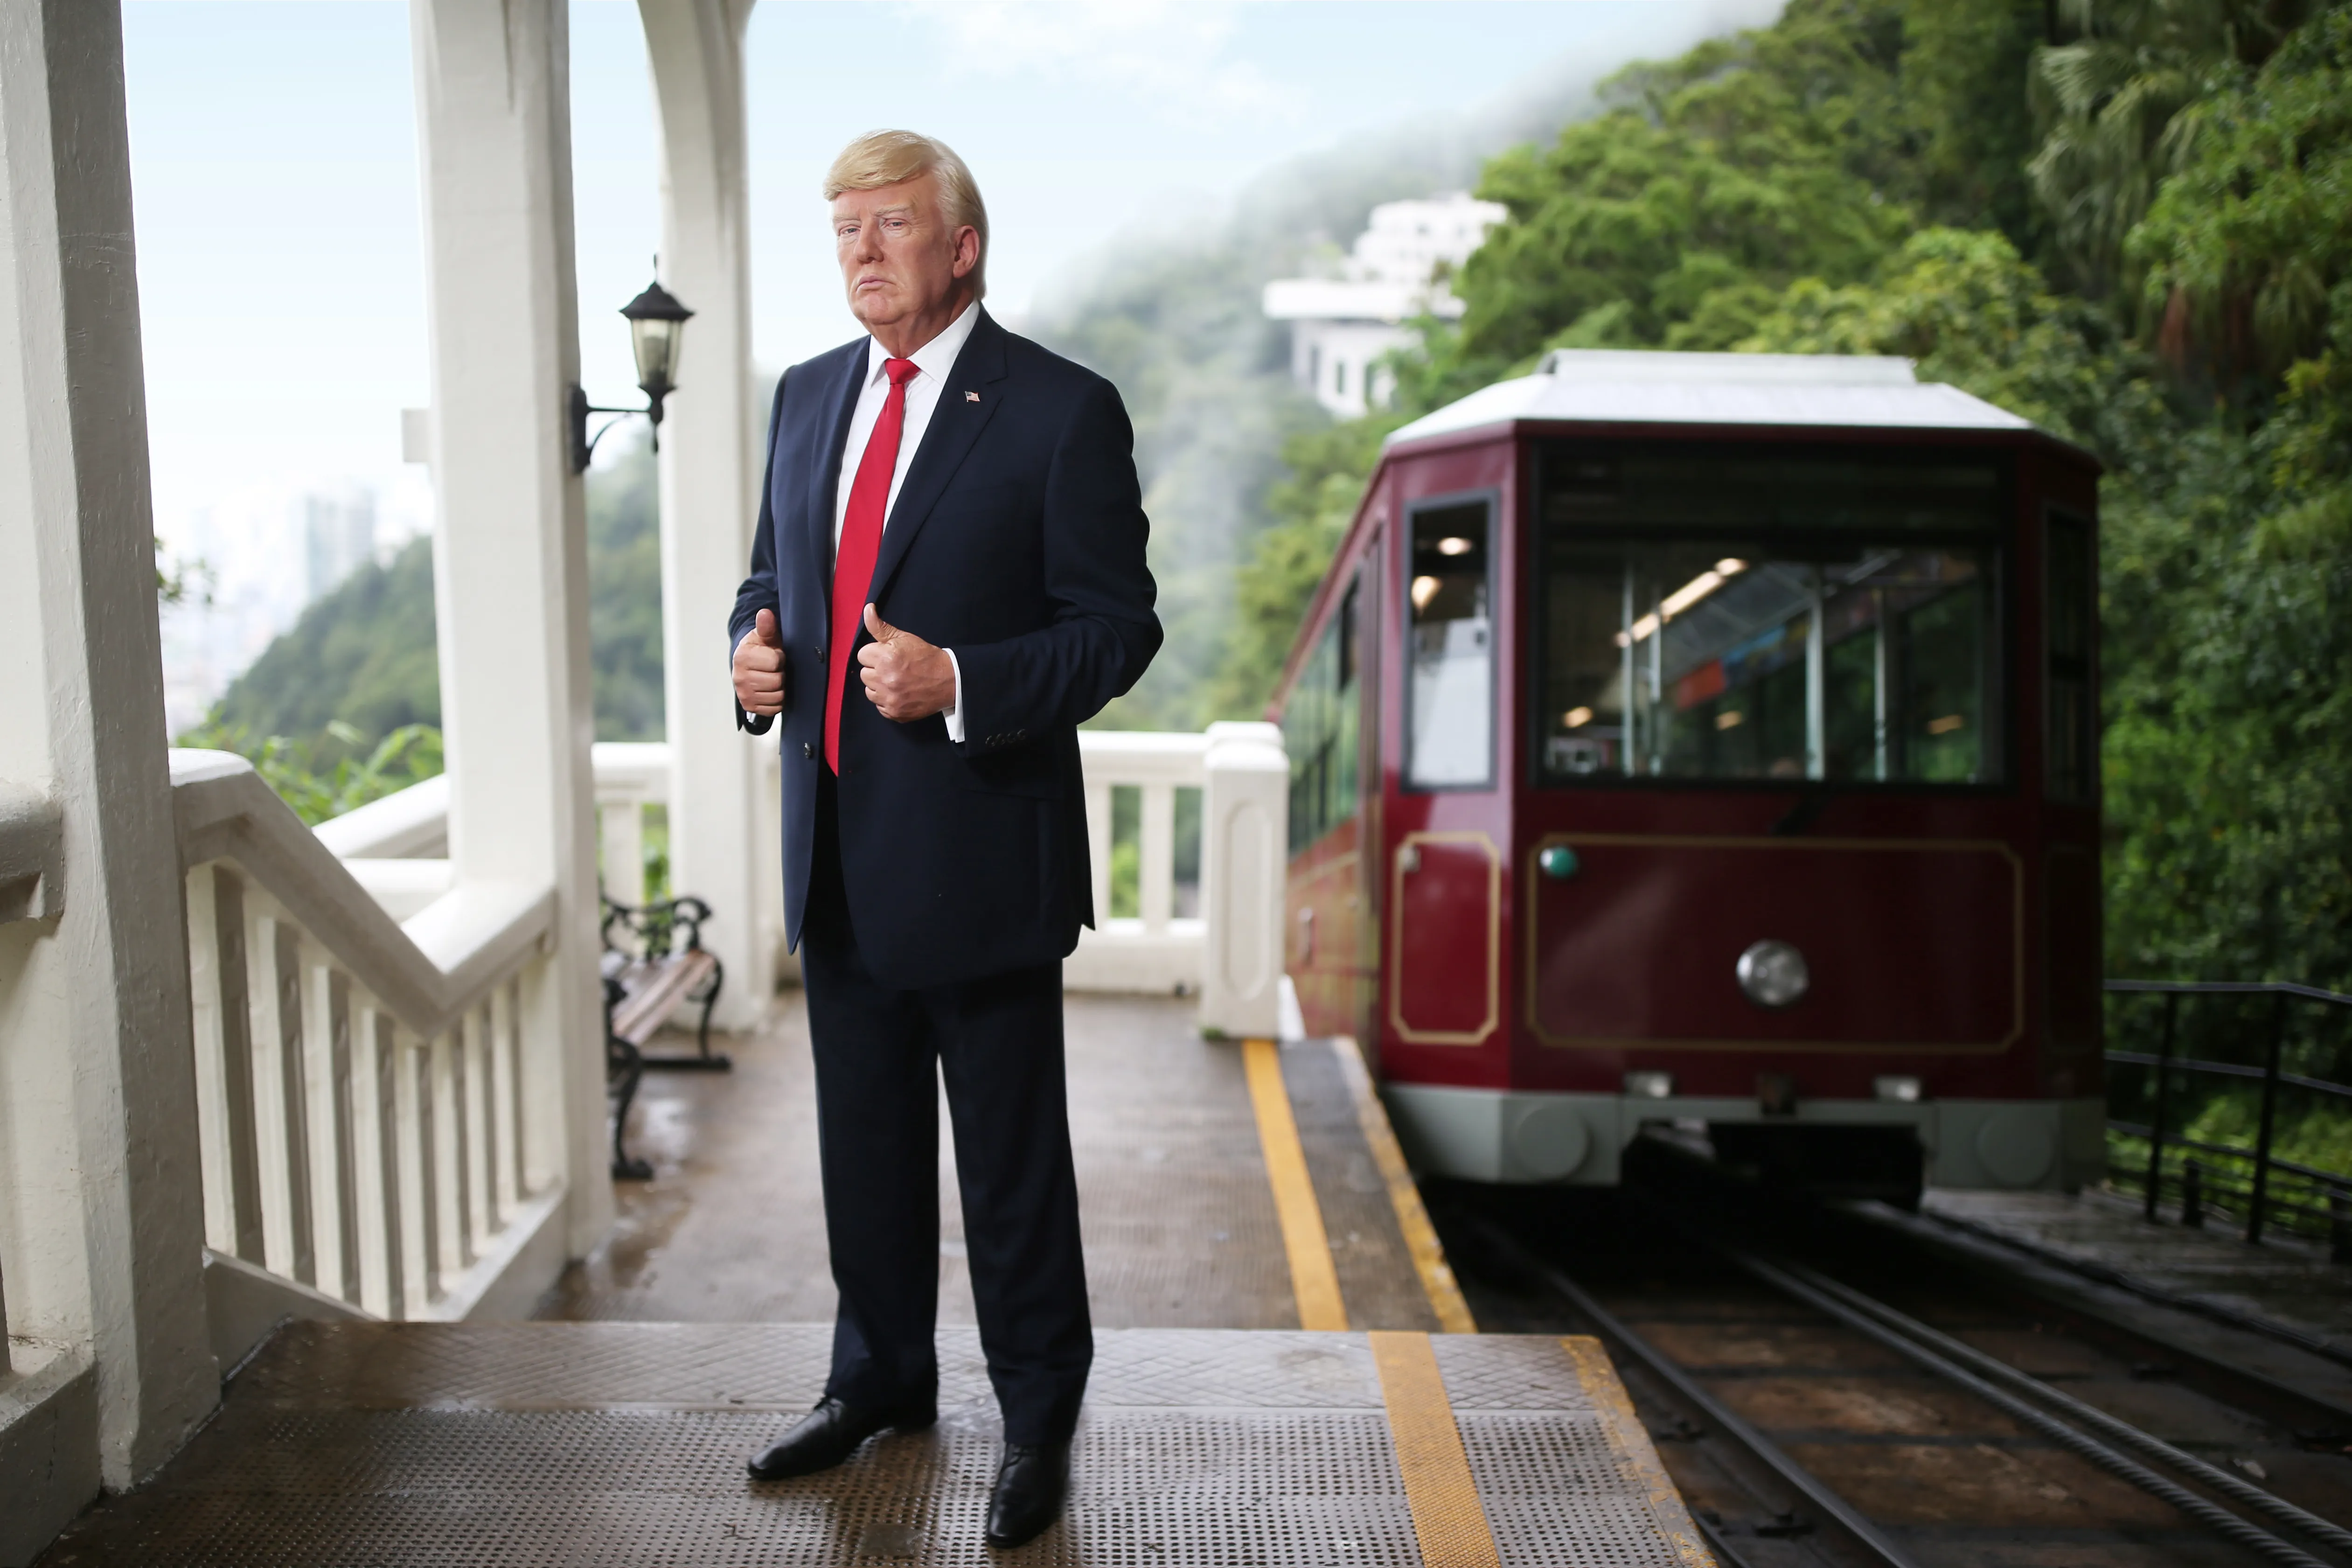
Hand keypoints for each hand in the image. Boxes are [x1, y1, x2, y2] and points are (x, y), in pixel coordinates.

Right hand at [733, 607, 786, 715]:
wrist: (749, 666)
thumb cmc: (761, 650)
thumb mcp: (765, 637)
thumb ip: (767, 626)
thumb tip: (765, 613)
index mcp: (742, 657)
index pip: (775, 662)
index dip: (780, 658)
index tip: (774, 655)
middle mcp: (739, 677)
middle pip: (777, 681)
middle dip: (780, 673)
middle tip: (774, 668)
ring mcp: (744, 694)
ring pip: (778, 696)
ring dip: (780, 688)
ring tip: (772, 677)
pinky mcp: (749, 707)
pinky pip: (775, 708)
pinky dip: (777, 700)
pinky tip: (771, 690)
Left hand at [857, 604, 954, 721]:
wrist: (948, 680)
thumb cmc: (925, 657)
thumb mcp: (903, 638)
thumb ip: (880, 627)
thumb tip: (867, 609)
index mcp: (886, 657)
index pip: (862, 655)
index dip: (875, 654)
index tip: (888, 656)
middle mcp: (885, 679)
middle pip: (864, 674)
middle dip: (876, 670)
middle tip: (894, 668)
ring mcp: (889, 699)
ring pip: (869, 691)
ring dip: (879, 686)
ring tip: (897, 681)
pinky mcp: (894, 713)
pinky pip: (879, 706)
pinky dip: (887, 701)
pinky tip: (900, 693)